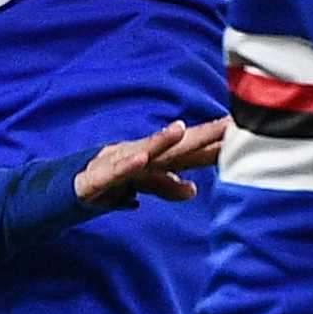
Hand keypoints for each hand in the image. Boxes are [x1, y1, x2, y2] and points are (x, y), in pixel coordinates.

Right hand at [66, 115, 223, 215]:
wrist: (63, 185)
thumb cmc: (106, 179)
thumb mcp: (140, 184)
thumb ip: (166, 186)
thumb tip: (192, 190)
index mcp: (154, 159)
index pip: (194, 151)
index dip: (221, 143)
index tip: (249, 130)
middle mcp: (139, 156)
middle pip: (177, 146)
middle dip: (203, 134)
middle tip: (231, 123)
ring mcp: (117, 163)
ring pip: (143, 152)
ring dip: (161, 140)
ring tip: (180, 129)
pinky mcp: (96, 177)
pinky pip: (112, 171)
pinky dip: (125, 164)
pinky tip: (140, 158)